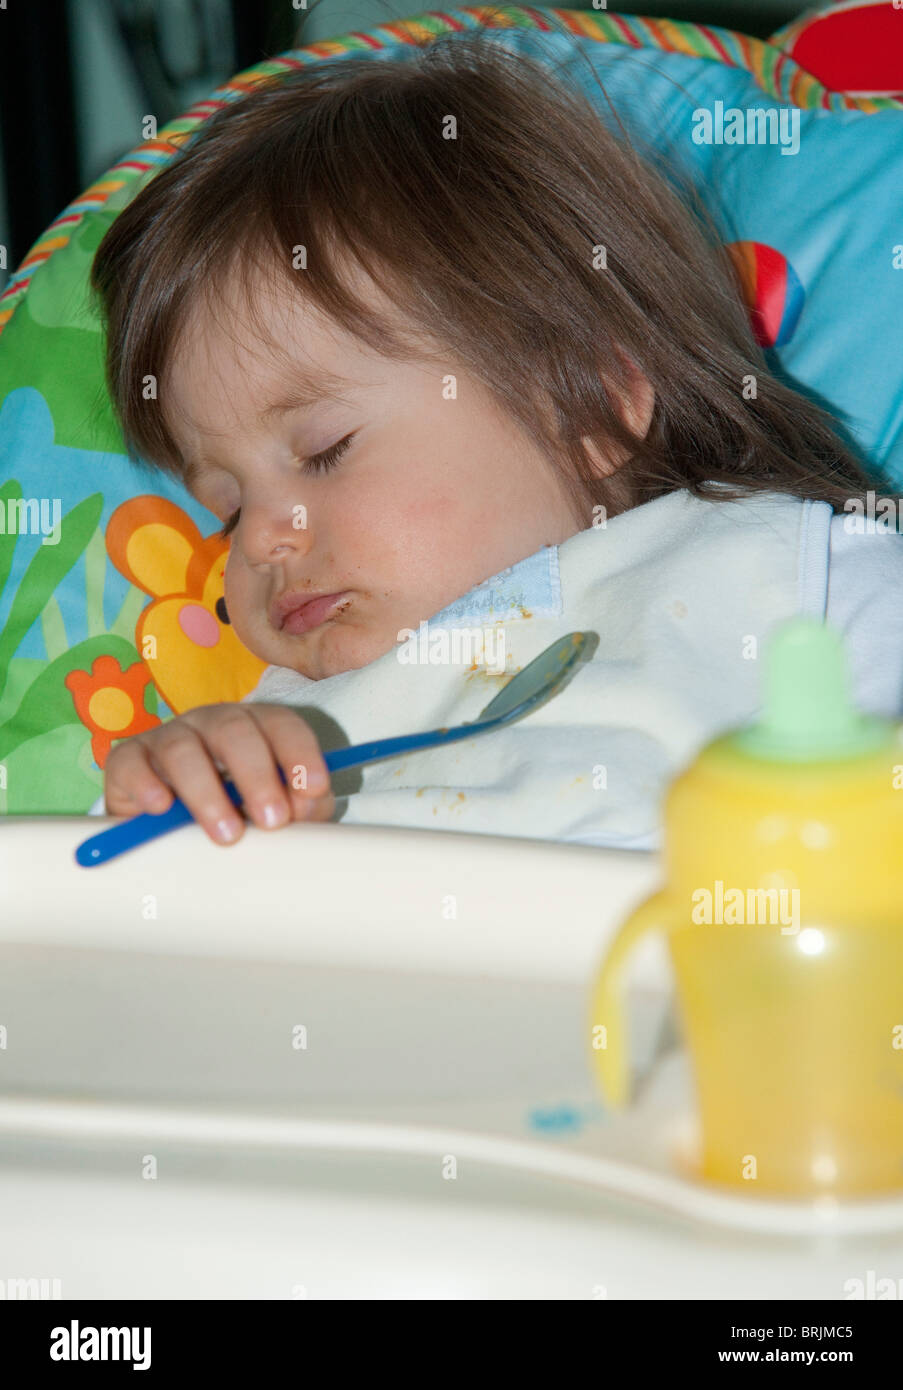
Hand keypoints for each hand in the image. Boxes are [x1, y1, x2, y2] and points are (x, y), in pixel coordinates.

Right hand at [103, 703, 334, 844]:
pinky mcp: (128, 761)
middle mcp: (211, 724)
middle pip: (234, 731)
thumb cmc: (235, 815)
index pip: (280, 724)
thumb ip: (299, 806)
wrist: (169, 836)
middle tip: (273, 821)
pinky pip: (131, 763)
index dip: (299, 752)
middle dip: (258, 775)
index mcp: (254, 728)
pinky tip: (161, 808)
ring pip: (183, 749)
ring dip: (207, 791)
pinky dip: (146, 784)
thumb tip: (306, 806)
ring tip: (227, 833)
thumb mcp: (273, 811)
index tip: (313, 788)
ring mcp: (167, 738)